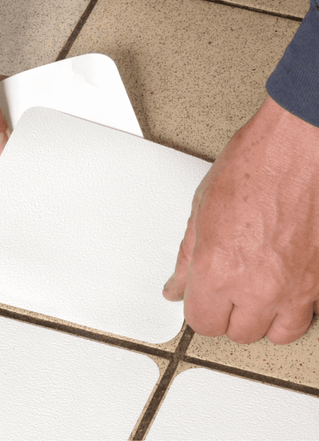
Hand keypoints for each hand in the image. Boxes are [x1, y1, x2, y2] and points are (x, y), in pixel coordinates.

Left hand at [163, 94, 318, 344]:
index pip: (202, 322)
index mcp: (218, 271)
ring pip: (274, 333)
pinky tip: (281, 285)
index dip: (198, 310)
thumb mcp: (200, 212)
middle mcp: (257, 287)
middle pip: (236, 333)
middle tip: (225, 290)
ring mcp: (295, 287)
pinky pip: (304, 316)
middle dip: (226, 314)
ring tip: (253, 292)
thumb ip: (186, 260)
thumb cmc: (252, 168)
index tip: (200, 299)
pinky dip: (290, 309)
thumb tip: (175, 286)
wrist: (299, 147)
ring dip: (260, 319)